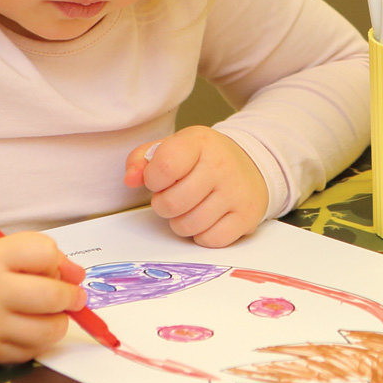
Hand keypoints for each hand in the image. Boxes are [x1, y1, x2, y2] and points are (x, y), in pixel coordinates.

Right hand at [0, 232, 86, 363]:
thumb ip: (33, 254)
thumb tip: (76, 275)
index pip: (43, 252)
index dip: (59, 261)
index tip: (61, 270)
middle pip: (52, 296)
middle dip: (72, 297)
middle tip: (73, 297)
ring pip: (47, 330)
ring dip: (58, 322)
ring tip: (50, 315)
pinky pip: (30, 351)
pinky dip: (37, 341)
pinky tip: (29, 329)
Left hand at [124, 126, 268, 246]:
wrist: (252, 165)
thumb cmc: (204, 159)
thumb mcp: (174, 147)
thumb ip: (143, 159)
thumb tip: (130, 180)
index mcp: (200, 142)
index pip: (164, 166)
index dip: (153, 179)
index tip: (160, 178)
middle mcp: (222, 165)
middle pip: (172, 203)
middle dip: (164, 205)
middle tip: (173, 197)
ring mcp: (236, 192)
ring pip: (188, 226)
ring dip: (181, 222)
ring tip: (190, 208)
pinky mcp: (247, 217)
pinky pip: (209, 240)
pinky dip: (202, 235)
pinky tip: (207, 218)